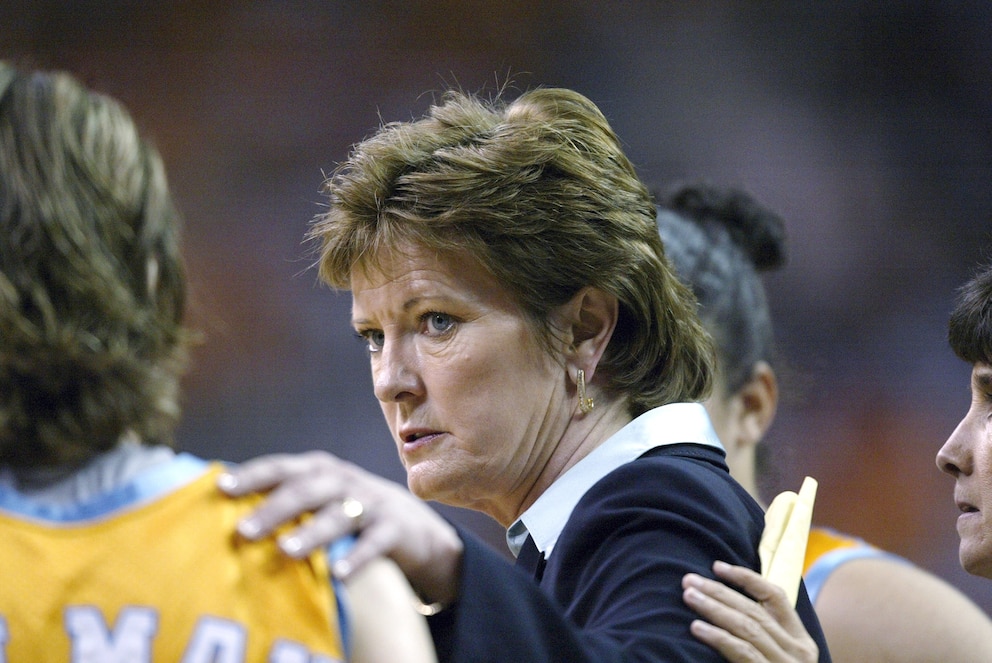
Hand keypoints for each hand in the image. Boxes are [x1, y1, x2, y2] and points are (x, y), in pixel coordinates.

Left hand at [217, 451, 462, 605]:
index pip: (282, 468)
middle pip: (306, 489)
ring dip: (311, 533)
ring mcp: (371, 503)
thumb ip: (285, 498)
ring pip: (338, 515)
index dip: (253, 475)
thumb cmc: (349, 512)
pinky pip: (374, 542)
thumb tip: (224, 509)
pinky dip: (357, 557)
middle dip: (274, 509)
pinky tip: (339, 575)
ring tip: (286, 551)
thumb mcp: (321, 497)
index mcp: (320, 470)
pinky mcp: (394, 528)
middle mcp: (344, 482)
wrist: (413, 527)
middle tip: (243, 531)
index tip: (221, 488)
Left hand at [682, 561, 818, 662]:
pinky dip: (718, 637)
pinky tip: (697, 627)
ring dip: (714, 608)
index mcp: (802, 642)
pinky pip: (742, 653)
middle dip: (719, 591)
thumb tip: (726, 603)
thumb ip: (761, 636)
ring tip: (689, 596)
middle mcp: (799, 653)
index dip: (746, 578)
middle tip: (689, 579)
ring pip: (747, 627)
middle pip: (754, 610)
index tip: (717, 566)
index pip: (776, 597)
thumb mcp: (775, 659)